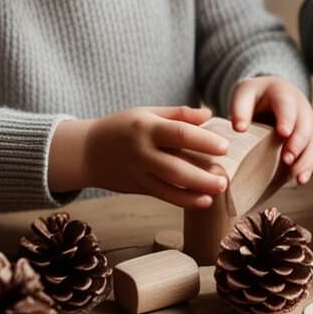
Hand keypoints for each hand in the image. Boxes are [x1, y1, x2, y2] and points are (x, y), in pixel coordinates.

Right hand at [49, 106, 230, 208]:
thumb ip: (179, 114)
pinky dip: (184, 200)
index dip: (203, 141)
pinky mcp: (138, 187)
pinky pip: (164, 195)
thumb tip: (209, 115)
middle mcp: (142, 152)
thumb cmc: (123, 126)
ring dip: (196, 191)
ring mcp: (139, 173)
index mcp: (146, 127)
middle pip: (175, 167)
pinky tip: (203, 201)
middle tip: (225, 178)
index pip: (179, 134)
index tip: (225, 147)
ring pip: (169, 186)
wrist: (87, 151)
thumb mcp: (147, 112)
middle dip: (202, 175)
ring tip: (220, 189)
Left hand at [229, 76, 312, 184]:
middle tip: (287, 159)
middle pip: (305, 125)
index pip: (287, 105)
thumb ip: (240, 109)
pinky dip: (308, 166)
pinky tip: (300, 180)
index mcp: (283, 92)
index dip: (287, 119)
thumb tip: (239, 129)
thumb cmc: (254, 97)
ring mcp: (309, 121)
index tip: (283, 133)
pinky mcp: (311, 137)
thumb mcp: (244, 95)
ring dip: (305, 159)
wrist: (269, 95)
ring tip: (296, 176)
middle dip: (298, 143)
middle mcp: (301, 106)